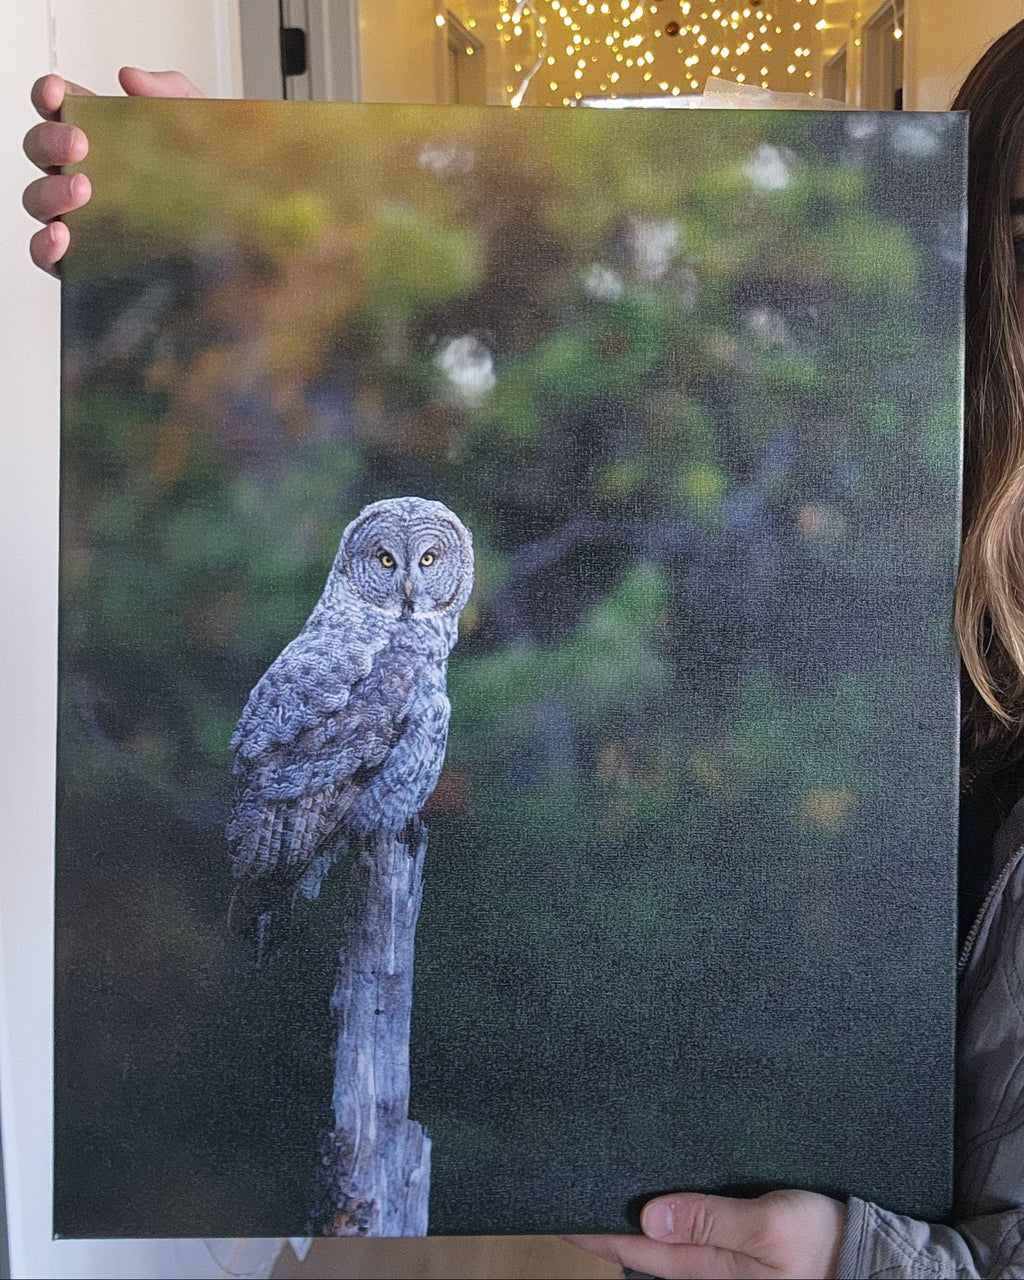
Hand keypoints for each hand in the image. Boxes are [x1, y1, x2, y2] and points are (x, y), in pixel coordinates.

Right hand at [22, 68, 203, 275]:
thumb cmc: (216, 185)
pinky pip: (47, 255)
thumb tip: (129, 78)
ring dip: (49, 191)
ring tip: (82, 189)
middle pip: (39, 151)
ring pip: (37, 200)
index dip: (48, 96)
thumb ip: (171, 93)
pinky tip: (63, 235)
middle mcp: (84, 176)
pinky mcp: (86, 262)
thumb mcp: (204, 129)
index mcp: (103, 139)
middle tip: (80, 144)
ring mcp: (81, 219)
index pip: (58, 108)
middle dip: (50, 141)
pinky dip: (45, 245)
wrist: (245, 243)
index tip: (56, 91)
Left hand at [565, 1189, 845, 1278]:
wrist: (868, 1260)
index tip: (553, 1208)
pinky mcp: (733, 1246)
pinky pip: (684, 1229)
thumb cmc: (822, 1244)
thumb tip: (647, 1217)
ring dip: (628, 1213)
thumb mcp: (769, 1227)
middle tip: (564, 1186)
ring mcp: (716, 1259)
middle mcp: (701, 1265)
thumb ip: (710, 1219)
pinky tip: (652, 1192)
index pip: (627, 1247)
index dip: (588, 1229)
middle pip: (635, 1244)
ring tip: (597, 1182)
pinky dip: (660, 1209)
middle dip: (600, 1219)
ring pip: (657, 1236)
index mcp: (702, 1265)